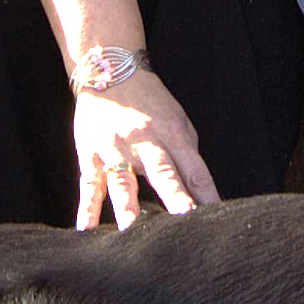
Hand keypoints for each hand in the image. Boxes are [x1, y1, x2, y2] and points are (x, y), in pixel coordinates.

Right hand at [72, 69, 219, 229]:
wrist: (110, 72)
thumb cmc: (151, 103)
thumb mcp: (178, 122)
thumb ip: (187, 155)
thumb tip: (200, 191)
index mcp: (173, 135)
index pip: (195, 171)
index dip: (207, 195)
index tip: (216, 220)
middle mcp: (146, 143)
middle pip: (163, 173)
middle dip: (175, 197)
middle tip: (184, 222)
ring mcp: (116, 150)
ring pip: (122, 181)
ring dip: (127, 207)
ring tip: (132, 231)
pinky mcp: (91, 156)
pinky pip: (89, 185)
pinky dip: (87, 208)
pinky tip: (86, 229)